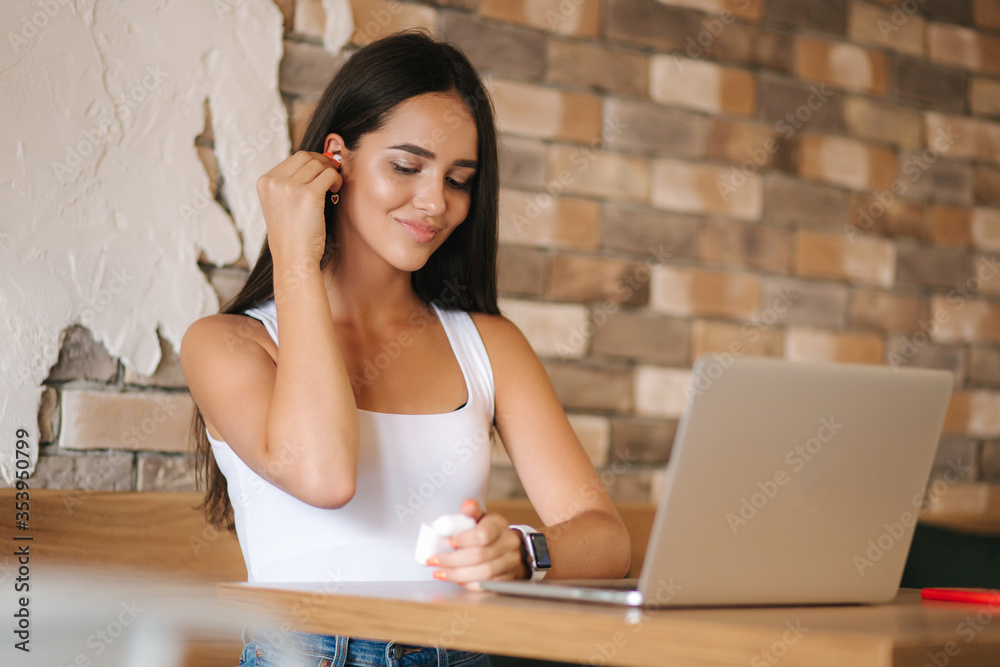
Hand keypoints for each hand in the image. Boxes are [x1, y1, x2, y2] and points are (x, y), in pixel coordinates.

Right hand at [255, 150, 341, 264]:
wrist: (294, 258)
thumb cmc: (291, 236)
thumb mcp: (279, 205)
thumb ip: (288, 184)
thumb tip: (312, 164)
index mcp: (264, 182)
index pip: (293, 158)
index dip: (312, 161)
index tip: (322, 168)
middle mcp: (274, 181)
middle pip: (305, 157)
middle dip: (322, 162)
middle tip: (333, 172)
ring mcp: (290, 187)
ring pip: (318, 164)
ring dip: (330, 172)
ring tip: (334, 186)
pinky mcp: (308, 194)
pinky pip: (329, 175)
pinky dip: (336, 179)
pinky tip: (336, 190)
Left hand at [429, 499, 526, 589]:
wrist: (508, 546)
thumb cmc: (488, 531)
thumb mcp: (480, 518)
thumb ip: (471, 512)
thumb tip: (467, 505)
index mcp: (499, 525)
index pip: (482, 535)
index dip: (464, 540)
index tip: (448, 542)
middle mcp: (508, 543)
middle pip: (480, 556)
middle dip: (452, 560)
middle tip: (434, 561)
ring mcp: (511, 562)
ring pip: (484, 573)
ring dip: (457, 575)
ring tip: (440, 573)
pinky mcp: (508, 578)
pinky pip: (487, 585)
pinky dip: (469, 584)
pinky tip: (456, 580)